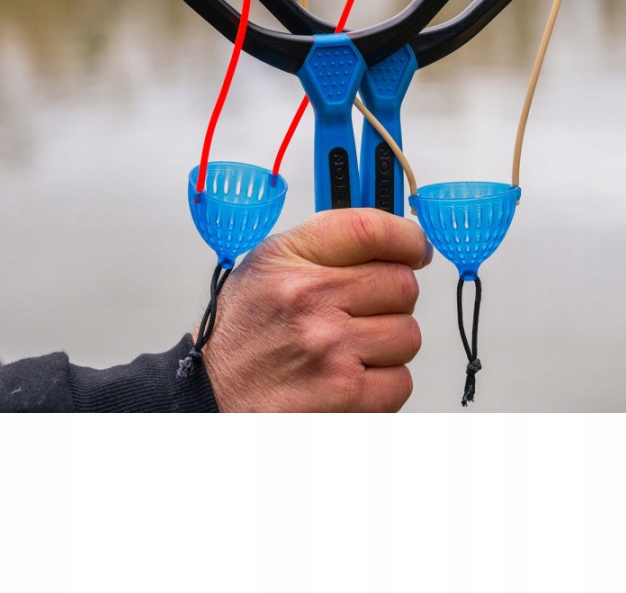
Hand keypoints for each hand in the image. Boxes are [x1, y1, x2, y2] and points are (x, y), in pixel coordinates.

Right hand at [199, 208, 432, 411]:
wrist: (211, 396)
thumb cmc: (244, 332)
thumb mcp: (268, 267)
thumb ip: (326, 247)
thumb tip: (396, 241)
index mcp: (290, 260)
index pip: (370, 230)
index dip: (406, 238)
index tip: (414, 249)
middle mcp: (310, 300)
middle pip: (402, 284)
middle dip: (393, 298)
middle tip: (366, 310)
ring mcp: (330, 349)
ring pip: (408, 334)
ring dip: (389, 344)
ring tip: (353, 348)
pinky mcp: (345, 396)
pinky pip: (401, 381)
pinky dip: (384, 383)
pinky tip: (352, 378)